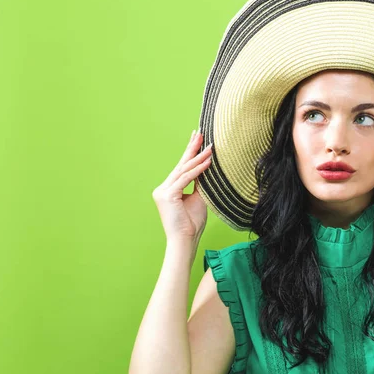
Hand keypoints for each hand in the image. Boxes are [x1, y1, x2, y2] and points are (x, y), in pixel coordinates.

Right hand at [152, 129, 212, 252]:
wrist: (185, 241)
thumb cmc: (192, 224)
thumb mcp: (198, 199)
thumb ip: (200, 184)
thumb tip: (207, 168)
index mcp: (169, 189)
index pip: (182, 167)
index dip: (190, 152)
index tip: (197, 137)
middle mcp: (163, 188)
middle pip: (181, 164)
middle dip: (192, 148)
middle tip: (200, 132)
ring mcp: (163, 191)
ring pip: (184, 170)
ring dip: (198, 157)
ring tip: (210, 147)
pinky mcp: (167, 195)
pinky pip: (186, 179)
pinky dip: (198, 170)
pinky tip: (208, 162)